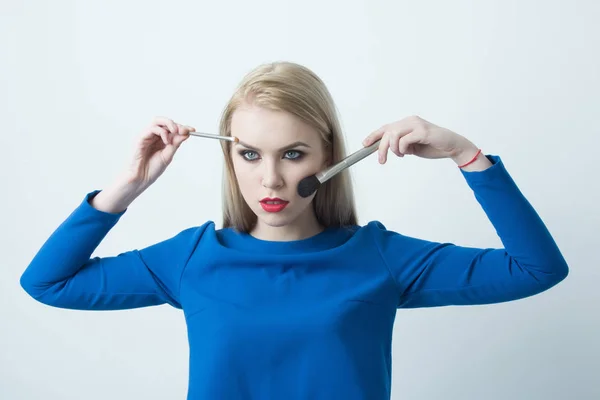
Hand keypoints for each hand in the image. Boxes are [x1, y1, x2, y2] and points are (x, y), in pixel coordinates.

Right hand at [126, 116, 194, 186]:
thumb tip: (186, 133)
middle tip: (184, 130)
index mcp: (160, 140)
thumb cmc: (152, 169)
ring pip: (157, 121)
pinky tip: (166, 141)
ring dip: (169, 125)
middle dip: (176, 124)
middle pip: (164, 121)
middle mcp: (153, 136)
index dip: (182, 127)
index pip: (171, 128)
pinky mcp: (140, 138)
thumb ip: (175, 144)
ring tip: (176, 133)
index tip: (192, 130)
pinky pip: (152, 129)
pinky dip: (162, 132)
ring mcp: (146, 136)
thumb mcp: (168, 155)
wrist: (141, 178)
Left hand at [362, 115, 478, 164]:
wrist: (452, 147)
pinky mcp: (422, 130)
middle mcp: (410, 120)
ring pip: (393, 134)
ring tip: (401, 155)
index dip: (374, 135)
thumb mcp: (412, 147)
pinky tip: (408, 153)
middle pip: (387, 132)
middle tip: (382, 161)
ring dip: (393, 149)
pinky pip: (404, 140)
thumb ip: (400, 145)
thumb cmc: (432, 146)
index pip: (386, 127)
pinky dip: (403, 149)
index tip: (364, 144)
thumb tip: (386, 149)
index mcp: (407, 123)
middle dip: (381, 148)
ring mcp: (416, 124)